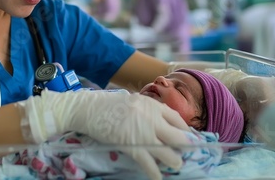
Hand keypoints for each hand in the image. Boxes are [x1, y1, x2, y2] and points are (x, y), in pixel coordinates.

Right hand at [18, 89, 189, 179]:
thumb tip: (160, 124)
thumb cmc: (106, 105)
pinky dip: (155, 173)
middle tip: (185, 152)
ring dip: (174, 161)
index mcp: (151, 104)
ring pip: (168, 152)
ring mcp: (142, 133)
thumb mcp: (132, 102)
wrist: (88, 108)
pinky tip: (158, 177)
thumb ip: (147, 111)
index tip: (187, 136)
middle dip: (185, 146)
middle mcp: (151, 118)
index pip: (176, 118)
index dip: (184, 130)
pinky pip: (149, 163)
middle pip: (178, 136)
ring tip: (175, 164)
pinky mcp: (131, 146)